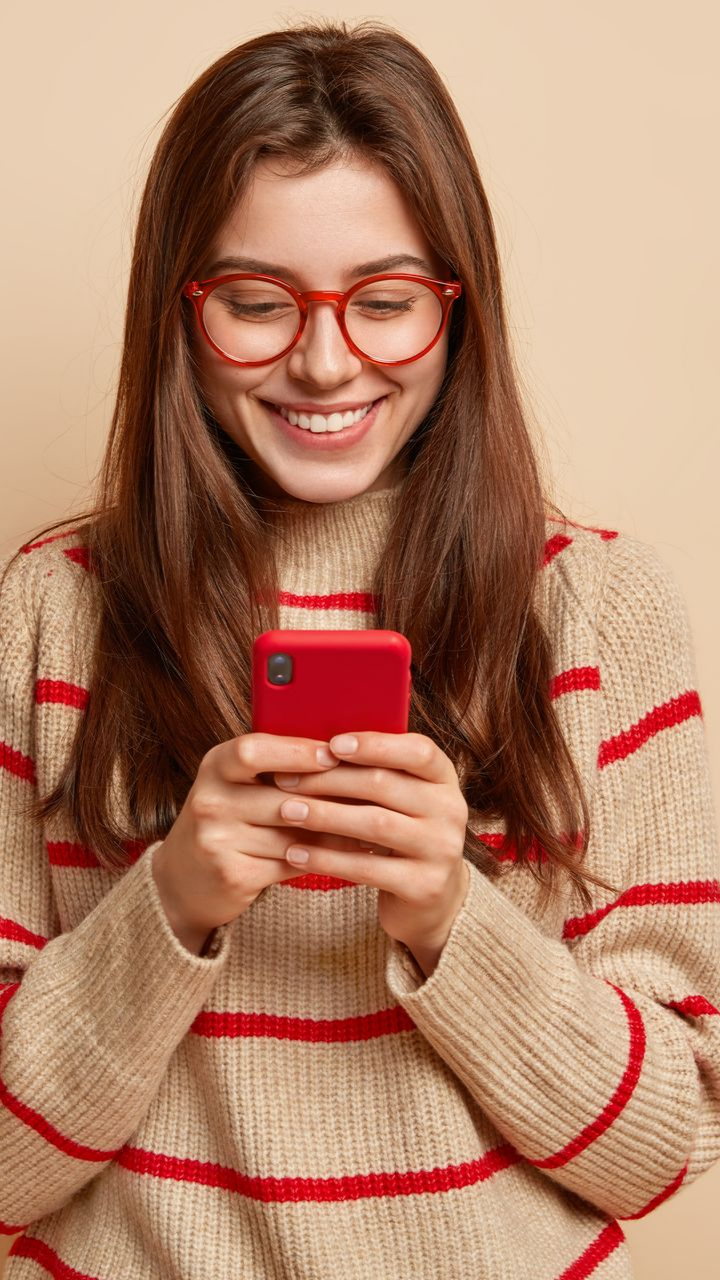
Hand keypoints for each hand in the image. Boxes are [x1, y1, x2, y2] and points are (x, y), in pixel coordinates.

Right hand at [152, 733, 364, 948]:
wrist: (185, 879)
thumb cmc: (228, 819)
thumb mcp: (237, 783)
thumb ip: (276, 766)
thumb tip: (342, 749)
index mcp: (214, 766)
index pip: (252, 750)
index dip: (295, 751)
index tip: (333, 754)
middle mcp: (209, 801)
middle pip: (281, 796)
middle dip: (330, 796)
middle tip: (375, 792)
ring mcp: (217, 841)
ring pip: (292, 833)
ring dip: (337, 830)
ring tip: (375, 823)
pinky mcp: (233, 875)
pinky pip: (291, 862)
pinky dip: (326, 857)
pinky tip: (354, 853)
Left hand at [274, 731, 470, 968]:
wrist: (431, 897)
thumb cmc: (400, 833)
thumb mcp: (400, 798)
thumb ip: (374, 771)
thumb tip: (313, 746)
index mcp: (443, 778)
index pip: (418, 750)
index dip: (375, 744)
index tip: (331, 744)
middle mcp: (450, 810)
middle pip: (384, 784)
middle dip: (328, 779)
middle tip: (285, 779)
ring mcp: (441, 849)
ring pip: (374, 824)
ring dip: (324, 816)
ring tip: (286, 812)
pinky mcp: (425, 886)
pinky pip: (368, 868)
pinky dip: (327, 859)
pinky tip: (296, 854)